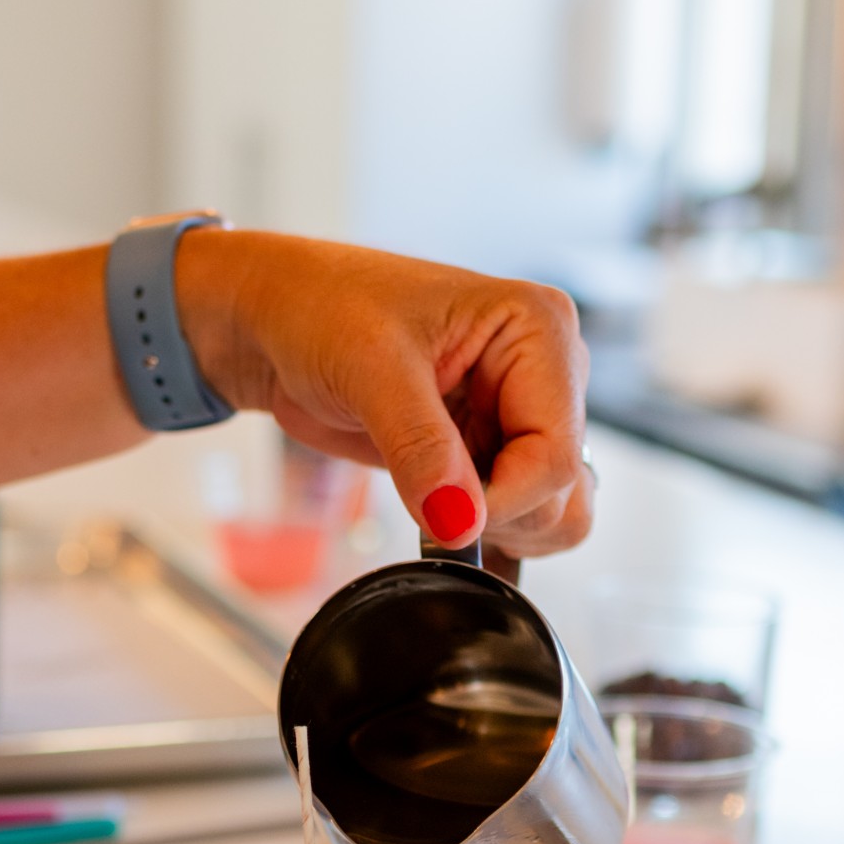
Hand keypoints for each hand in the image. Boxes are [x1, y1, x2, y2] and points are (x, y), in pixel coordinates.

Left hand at [179, 230, 593, 558]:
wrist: (279, 322)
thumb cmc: (323, 308)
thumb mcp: (369, 370)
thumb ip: (420, 448)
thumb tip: (461, 523)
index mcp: (537, 328)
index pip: (557, 451)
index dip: (504, 499)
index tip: (443, 509)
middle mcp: (544, 372)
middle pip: (563, 490)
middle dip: (498, 513)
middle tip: (428, 493)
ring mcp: (518, 415)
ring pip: (554, 513)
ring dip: (497, 529)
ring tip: (431, 497)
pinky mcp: (487, 449)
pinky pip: (520, 516)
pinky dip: (487, 535)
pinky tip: (444, 522)